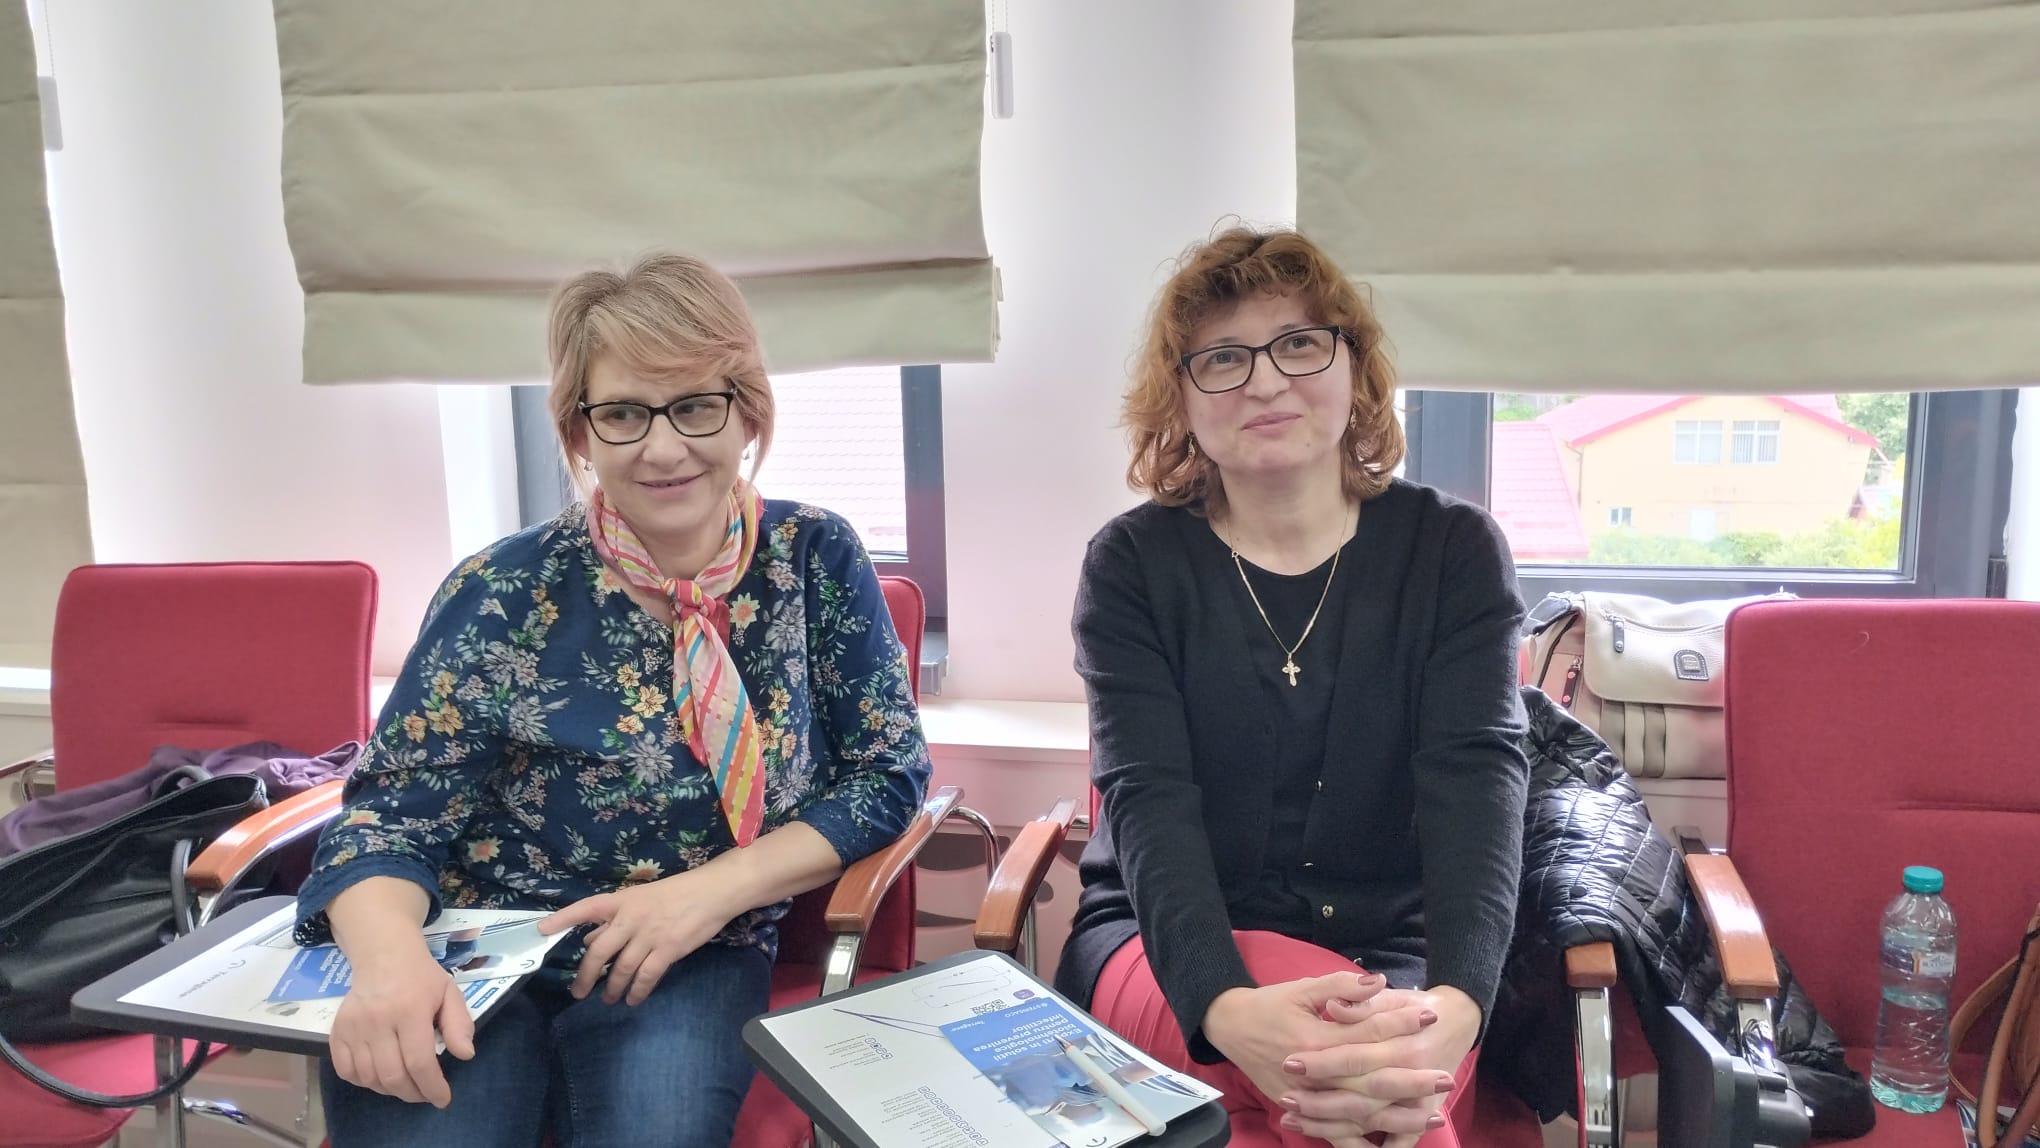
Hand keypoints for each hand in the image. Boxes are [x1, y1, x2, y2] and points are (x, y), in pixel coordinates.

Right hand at [329, 945, 474, 1106]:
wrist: (384, 956)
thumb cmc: (421, 978)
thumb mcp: (449, 994)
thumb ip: (459, 1024)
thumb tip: (466, 1055)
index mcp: (410, 1010)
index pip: (419, 1061)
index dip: (432, 1087)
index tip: (442, 1099)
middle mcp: (378, 1021)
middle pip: (392, 1075)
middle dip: (413, 1094)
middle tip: (425, 1094)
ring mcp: (353, 1028)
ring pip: (369, 1078)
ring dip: (389, 1090)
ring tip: (406, 1084)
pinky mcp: (336, 1032)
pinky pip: (345, 1071)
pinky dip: (363, 1082)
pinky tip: (379, 1076)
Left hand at [540, 869, 740, 1004]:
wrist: (712, 892)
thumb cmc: (675, 894)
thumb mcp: (640, 900)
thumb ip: (614, 921)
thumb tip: (589, 941)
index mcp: (621, 901)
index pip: (586, 908)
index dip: (563, 919)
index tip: (541, 930)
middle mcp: (630, 917)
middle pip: (600, 951)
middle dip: (586, 976)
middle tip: (578, 993)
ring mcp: (649, 934)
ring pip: (622, 968)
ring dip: (612, 988)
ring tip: (608, 999)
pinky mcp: (668, 949)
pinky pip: (646, 976)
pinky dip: (637, 991)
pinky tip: (633, 999)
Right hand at [1201, 971, 1440, 1145]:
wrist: (1230, 1026)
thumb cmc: (1270, 1004)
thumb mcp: (1302, 988)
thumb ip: (1340, 987)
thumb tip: (1378, 982)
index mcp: (1315, 1038)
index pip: (1366, 1033)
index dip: (1399, 1022)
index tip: (1430, 1015)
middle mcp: (1314, 1073)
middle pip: (1369, 1082)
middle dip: (1410, 1082)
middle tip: (1445, 1078)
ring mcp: (1307, 1097)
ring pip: (1358, 1115)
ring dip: (1397, 1117)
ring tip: (1431, 1115)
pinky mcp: (1301, 1111)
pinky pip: (1336, 1135)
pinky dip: (1362, 1143)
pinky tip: (1390, 1142)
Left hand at [1282, 985, 1481, 1146]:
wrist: (1459, 1020)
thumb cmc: (1417, 1006)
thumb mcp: (1392, 996)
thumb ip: (1362, 1003)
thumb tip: (1335, 1008)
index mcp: (1404, 1047)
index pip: (1355, 1059)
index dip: (1322, 1064)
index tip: (1290, 1063)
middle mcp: (1413, 1078)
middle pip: (1359, 1098)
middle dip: (1318, 1102)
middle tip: (1285, 1099)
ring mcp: (1419, 1103)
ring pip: (1369, 1123)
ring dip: (1329, 1126)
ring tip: (1292, 1120)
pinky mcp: (1421, 1114)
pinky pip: (1396, 1142)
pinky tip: (1338, 1145)